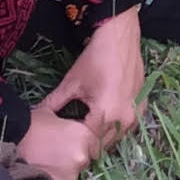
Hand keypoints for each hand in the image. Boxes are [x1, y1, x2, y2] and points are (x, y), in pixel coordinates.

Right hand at [17, 104, 99, 179]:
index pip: (95, 140)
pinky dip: (60, 175)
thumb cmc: (31, 124)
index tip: (75, 136)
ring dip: (69, 163)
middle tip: (61, 146)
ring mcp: (73, 171)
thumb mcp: (51, 114)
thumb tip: (68, 120)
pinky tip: (49, 166)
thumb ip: (66, 119)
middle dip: (78, 151)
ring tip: (52, 156)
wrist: (12, 142)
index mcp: (84, 133)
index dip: (85, 137)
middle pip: (87, 155)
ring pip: (76, 168)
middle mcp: (83, 153)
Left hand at [41, 6, 145, 151]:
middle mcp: (125, 120)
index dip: (75, 141)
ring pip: (117, 136)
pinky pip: (128, 125)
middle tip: (76, 135)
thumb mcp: (72, 82)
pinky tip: (105, 115)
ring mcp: (137, 114)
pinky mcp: (143, 106)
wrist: (119, 35)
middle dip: (89, 141)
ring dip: (104, 135)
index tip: (65, 137)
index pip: (88, 142)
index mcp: (106, 115)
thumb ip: (55, 103)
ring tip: (89, 124)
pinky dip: (116, 125)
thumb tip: (36, 114)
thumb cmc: (94, 58)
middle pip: (104, 143)